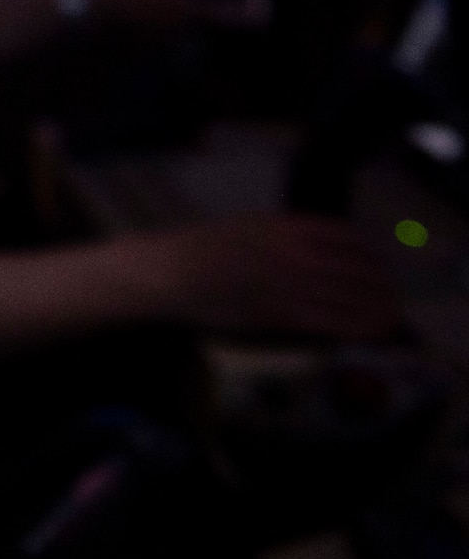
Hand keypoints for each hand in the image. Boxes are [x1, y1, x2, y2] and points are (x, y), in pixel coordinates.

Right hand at [118, 215, 399, 340]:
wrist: (170, 273)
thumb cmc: (203, 249)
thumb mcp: (248, 226)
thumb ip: (286, 234)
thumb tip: (325, 247)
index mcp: (284, 226)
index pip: (347, 237)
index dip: (369, 253)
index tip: (375, 264)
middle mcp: (293, 253)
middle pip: (356, 268)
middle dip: (380, 283)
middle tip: (389, 294)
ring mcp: (287, 284)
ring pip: (351, 297)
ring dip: (378, 307)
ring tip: (389, 315)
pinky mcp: (280, 315)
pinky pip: (332, 322)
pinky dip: (359, 327)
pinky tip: (371, 331)